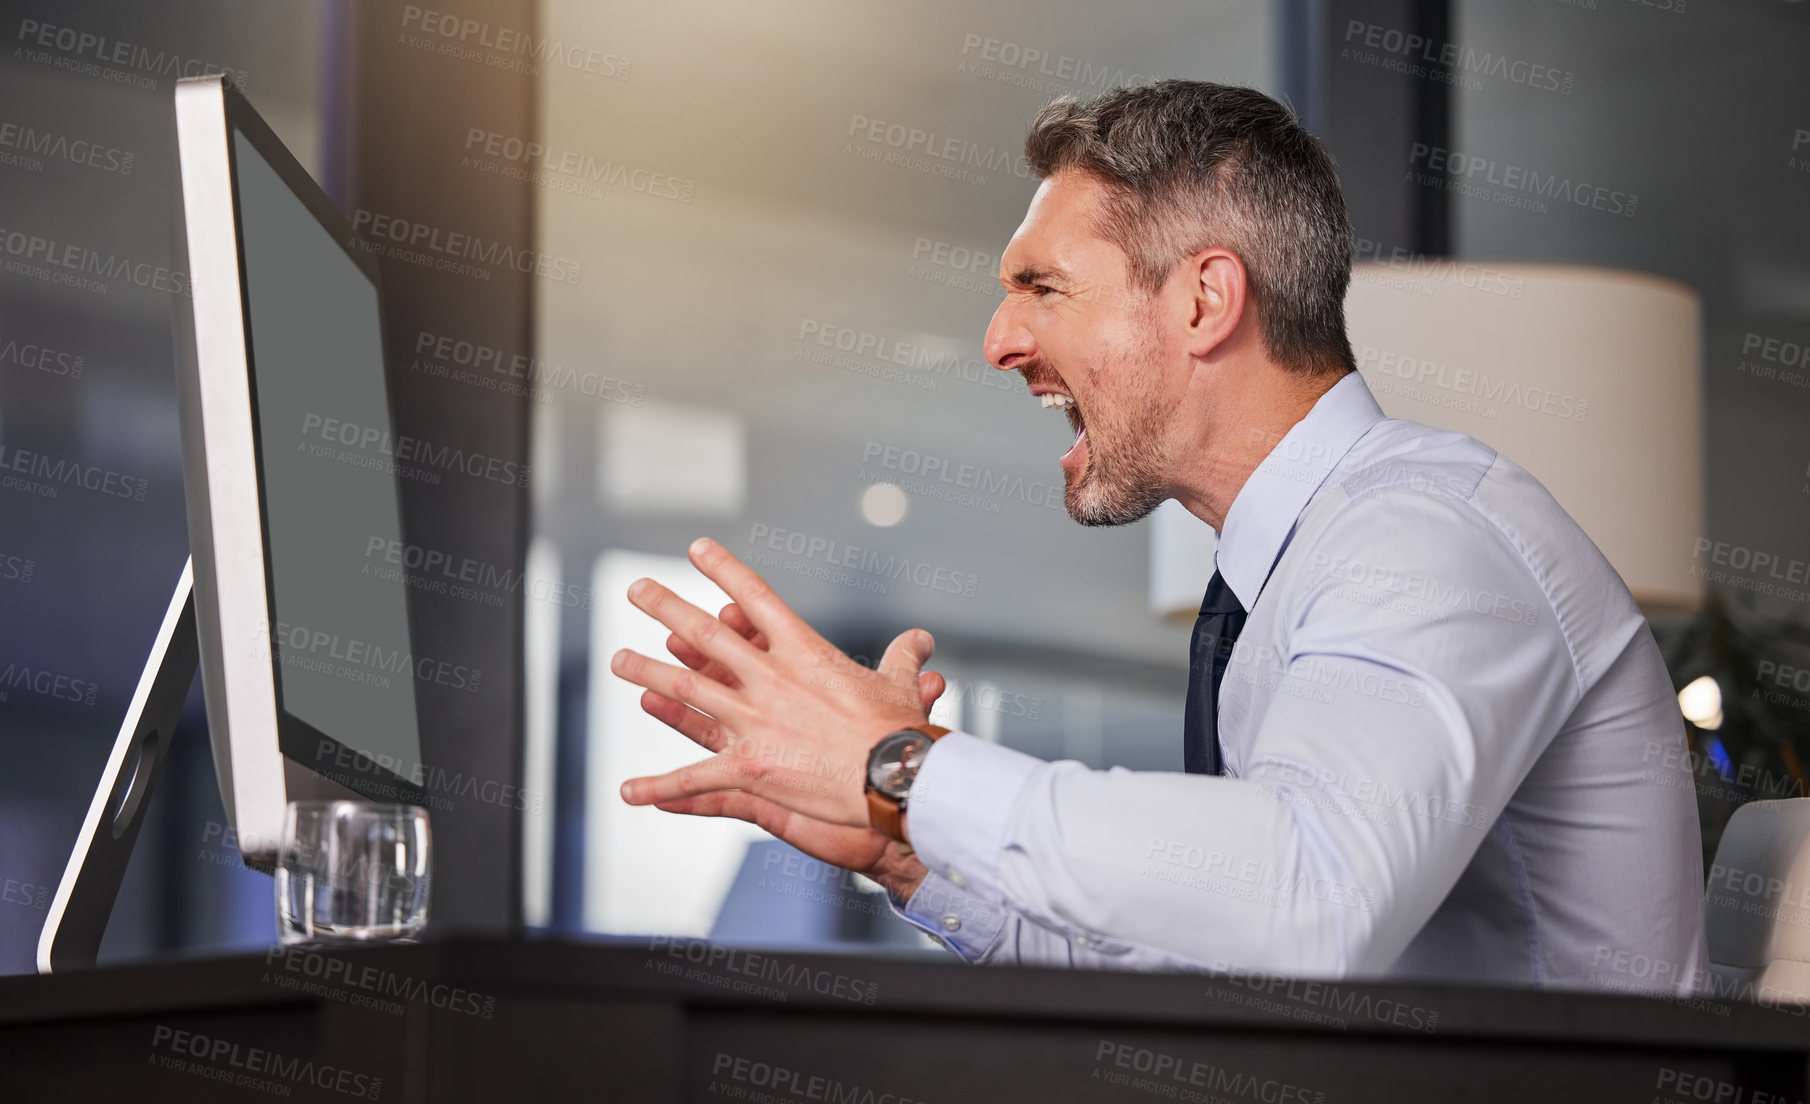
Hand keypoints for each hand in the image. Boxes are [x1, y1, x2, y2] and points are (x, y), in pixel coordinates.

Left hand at [642, 598, 941, 898]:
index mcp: (804, 651)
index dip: (723, 569)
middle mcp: (769, 679)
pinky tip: (628, 790)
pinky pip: (694, 777)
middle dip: (666, 608)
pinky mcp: (748, 767)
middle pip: (706, 635)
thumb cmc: (902, 732)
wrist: (896, 777)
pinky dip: (658, 786)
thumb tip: (920, 641)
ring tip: (619, 661)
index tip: (697, 549)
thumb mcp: (904, 686)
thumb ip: (905, 660)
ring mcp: (753, 721)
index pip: (756, 597)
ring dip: (647, 674)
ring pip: (686, 691)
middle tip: (637, 589)